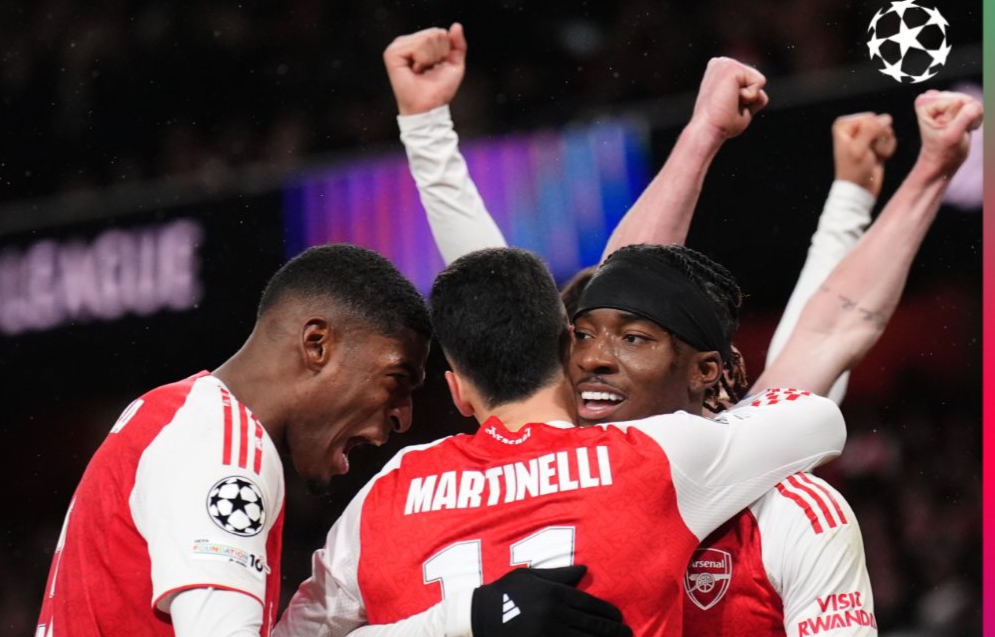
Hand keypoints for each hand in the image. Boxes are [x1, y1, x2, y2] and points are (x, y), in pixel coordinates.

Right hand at [383, 23, 466, 115]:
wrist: (430, 106)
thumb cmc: (439, 89)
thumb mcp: (455, 64)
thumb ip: (458, 44)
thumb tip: (456, 26)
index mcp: (418, 43)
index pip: (440, 32)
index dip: (444, 52)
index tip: (435, 67)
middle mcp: (407, 42)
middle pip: (434, 33)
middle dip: (438, 54)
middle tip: (428, 70)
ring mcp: (398, 47)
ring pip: (427, 38)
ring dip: (430, 59)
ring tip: (421, 71)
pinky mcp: (392, 54)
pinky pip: (417, 46)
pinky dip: (422, 60)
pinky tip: (415, 70)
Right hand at [471, 566, 631, 636]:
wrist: (478, 616)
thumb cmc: (505, 593)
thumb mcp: (531, 577)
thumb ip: (559, 575)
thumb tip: (585, 570)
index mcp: (554, 594)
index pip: (590, 604)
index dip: (608, 612)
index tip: (619, 617)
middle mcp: (555, 614)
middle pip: (592, 625)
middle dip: (613, 631)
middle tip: (628, 633)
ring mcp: (548, 634)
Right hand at [688, 57, 768, 140]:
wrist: (707, 130)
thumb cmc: (721, 124)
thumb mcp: (740, 107)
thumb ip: (750, 95)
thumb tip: (760, 93)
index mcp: (720, 71)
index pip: (750, 82)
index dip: (745, 101)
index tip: (726, 107)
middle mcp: (720, 63)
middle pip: (756, 80)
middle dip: (749, 99)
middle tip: (728, 107)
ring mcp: (725, 63)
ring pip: (759, 80)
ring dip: (749, 98)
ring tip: (729, 103)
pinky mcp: (732, 67)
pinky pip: (759, 82)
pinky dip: (750, 97)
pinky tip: (731, 99)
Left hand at [831, 112, 895, 197]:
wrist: (860, 188)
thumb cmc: (854, 171)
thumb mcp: (858, 149)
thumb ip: (871, 130)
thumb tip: (886, 117)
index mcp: (843, 125)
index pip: (869, 117)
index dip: (870, 132)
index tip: (863, 147)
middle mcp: (854, 127)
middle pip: (880, 122)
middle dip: (880, 138)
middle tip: (869, 153)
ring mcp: (866, 134)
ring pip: (887, 130)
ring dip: (884, 145)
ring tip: (873, 156)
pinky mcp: (875, 142)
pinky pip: (890, 139)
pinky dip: (887, 149)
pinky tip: (879, 158)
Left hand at [914, 90, 982, 179]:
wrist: (941, 162)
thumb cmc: (943, 151)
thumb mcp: (954, 135)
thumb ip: (965, 117)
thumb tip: (975, 104)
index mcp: (925, 103)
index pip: (958, 101)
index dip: (958, 118)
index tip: (948, 130)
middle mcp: (931, 98)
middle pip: (966, 99)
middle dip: (966, 117)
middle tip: (954, 131)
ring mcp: (943, 100)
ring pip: (973, 103)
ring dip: (971, 119)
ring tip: (958, 131)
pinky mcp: (954, 104)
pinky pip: (976, 106)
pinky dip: (974, 118)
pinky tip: (963, 127)